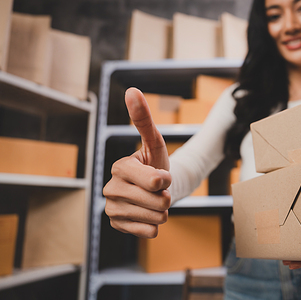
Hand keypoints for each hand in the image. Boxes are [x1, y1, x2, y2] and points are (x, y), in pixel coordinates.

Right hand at [103, 87, 171, 237]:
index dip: (168, 179)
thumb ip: (144, 119)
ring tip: (154, 201)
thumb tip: (131, 90)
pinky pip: (149, 232)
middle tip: (159, 191)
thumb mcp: (155, 142)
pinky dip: (155, 225)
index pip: (156, 181)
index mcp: (119, 167)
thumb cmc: (156, 162)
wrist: (156, 189)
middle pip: (157, 202)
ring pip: (155, 218)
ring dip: (163, 211)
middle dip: (166, 197)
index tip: (162, 174)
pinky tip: (148, 215)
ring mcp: (111, 209)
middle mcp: (110, 188)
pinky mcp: (116, 226)